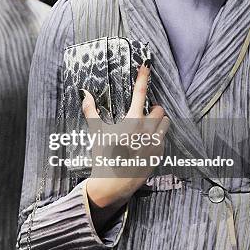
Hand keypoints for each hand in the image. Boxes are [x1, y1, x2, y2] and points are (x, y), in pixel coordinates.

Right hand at [82, 61, 168, 231]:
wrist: (113, 184)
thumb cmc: (103, 156)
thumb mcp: (96, 133)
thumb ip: (91, 111)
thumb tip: (84, 94)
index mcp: (131, 122)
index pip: (140, 93)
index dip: (143, 77)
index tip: (146, 66)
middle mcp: (147, 130)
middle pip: (158, 109)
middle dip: (151, 108)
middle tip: (141, 114)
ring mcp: (155, 143)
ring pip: (165, 122)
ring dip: (158, 121)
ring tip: (146, 127)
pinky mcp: (160, 154)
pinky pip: (164, 138)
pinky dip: (158, 136)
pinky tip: (145, 142)